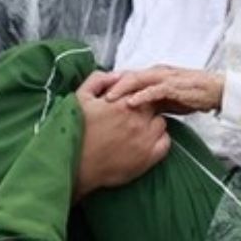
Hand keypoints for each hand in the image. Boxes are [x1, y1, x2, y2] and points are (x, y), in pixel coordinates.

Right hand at [74, 70, 169, 198]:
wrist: (74, 165)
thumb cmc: (76, 132)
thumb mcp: (80, 98)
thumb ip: (99, 80)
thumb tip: (118, 75)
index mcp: (122, 104)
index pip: (143, 90)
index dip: (137, 95)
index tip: (129, 102)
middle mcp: (137, 120)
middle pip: (154, 105)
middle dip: (145, 108)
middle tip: (132, 116)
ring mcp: (145, 139)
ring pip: (161, 123)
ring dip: (152, 123)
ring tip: (137, 129)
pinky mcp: (148, 158)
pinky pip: (166, 142)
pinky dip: (159, 140)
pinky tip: (145, 142)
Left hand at [104, 65, 224, 114]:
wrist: (216, 91)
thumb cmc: (191, 95)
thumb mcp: (166, 99)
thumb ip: (150, 101)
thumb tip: (132, 112)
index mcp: (152, 75)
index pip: (126, 78)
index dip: (110, 86)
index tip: (94, 97)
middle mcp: (156, 73)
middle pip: (127, 76)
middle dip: (109, 86)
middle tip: (93, 97)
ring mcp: (165, 78)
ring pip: (137, 79)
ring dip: (121, 89)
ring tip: (108, 99)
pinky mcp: (175, 85)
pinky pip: (155, 89)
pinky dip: (141, 95)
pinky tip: (131, 103)